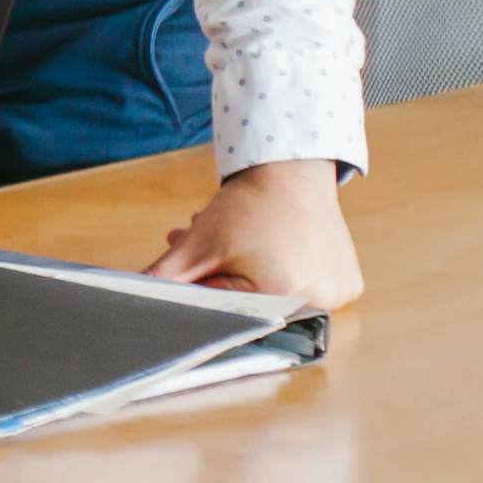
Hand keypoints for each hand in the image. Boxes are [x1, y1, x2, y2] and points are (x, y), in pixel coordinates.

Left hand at [152, 159, 363, 307]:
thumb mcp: (199, 243)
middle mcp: (318, 300)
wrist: (293, 172)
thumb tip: (135, 295)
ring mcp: (338, 294)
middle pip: (253, 306)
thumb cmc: (249, 205)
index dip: (206, 290)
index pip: (227, 311)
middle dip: (223, 281)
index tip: (200, 271)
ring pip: (277, 298)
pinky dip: (283, 276)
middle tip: (210, 252)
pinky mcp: (347, 285)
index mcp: (282, 293)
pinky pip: (306, 292)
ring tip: (234, 244)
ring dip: (249, 277)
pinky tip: (271, 249)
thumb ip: (165, 276)